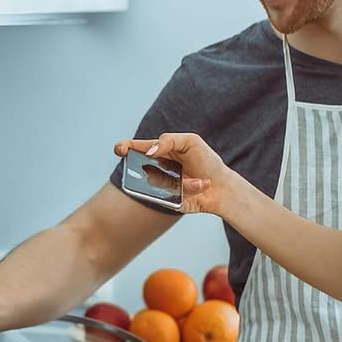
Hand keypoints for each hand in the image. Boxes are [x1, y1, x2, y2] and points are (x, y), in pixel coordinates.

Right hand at [113, 133, 234, 216]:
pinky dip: (188, 189)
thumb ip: (169, 140)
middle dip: (138, 168)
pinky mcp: (167, 200)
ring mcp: (161, 185)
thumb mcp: (191, 141)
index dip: (125, 147)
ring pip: (157, 183)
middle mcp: (157, 168)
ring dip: (182, 181)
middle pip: (139, 168)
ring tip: (200, 180)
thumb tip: (150, 150)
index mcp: (160, 151)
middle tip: (148, 166)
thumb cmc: (207, 161)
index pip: (137, 148)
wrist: (221, 186)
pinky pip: (169, 195)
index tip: (119, 148)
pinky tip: (200, 186)